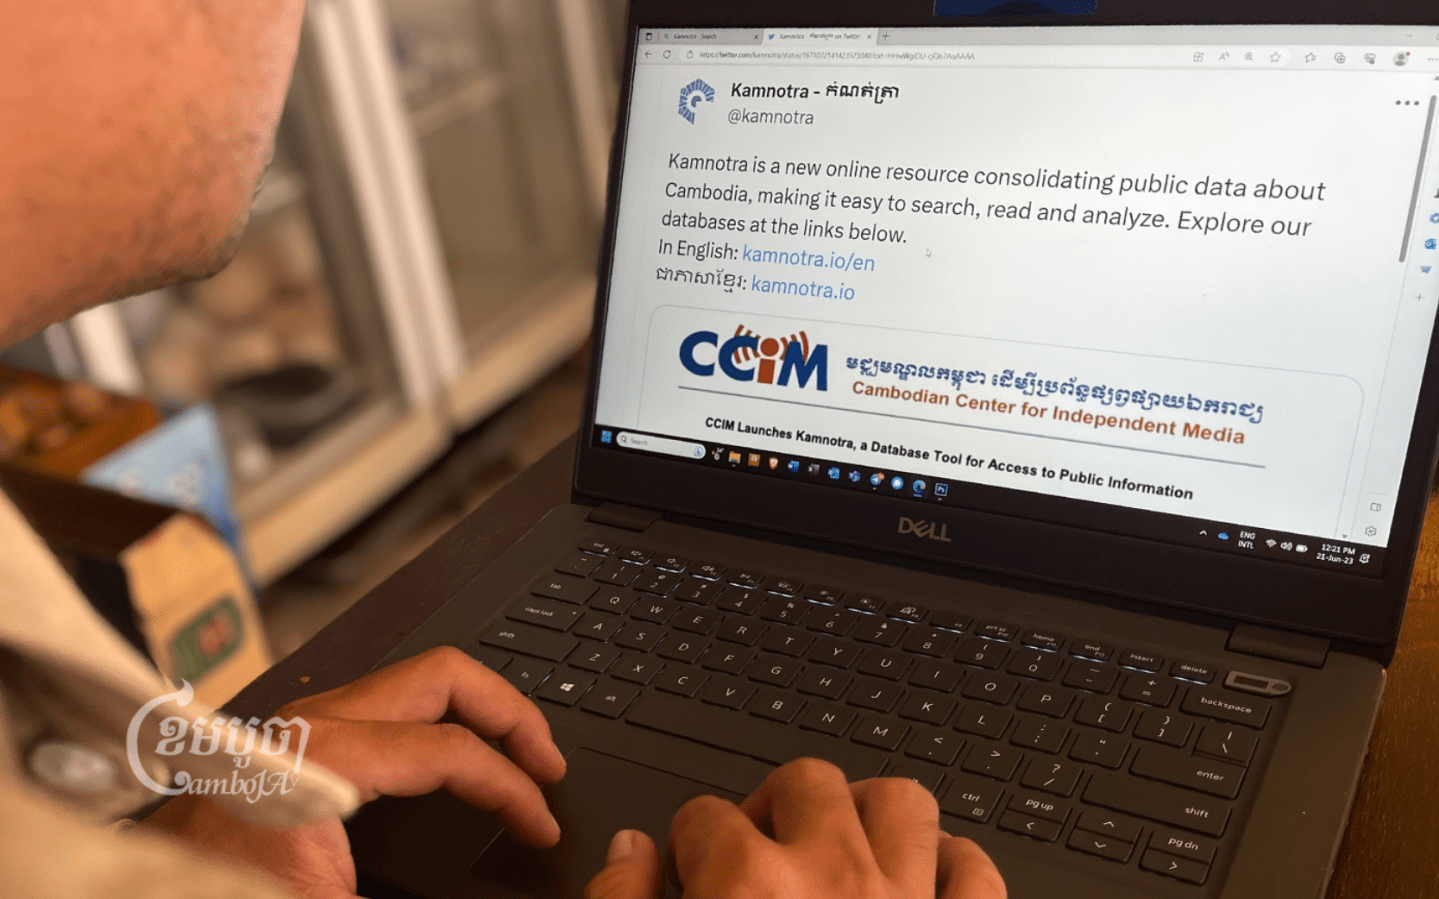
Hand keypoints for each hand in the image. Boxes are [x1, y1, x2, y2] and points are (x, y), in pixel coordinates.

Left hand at [143, 646, 565, 898]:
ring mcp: (306, 723)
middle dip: (513, 714)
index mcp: (327, 754)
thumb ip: (418, 882)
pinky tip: (456, 762)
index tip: (541, 828)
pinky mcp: (300, 739)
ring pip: (421, 680)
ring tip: (516, 755)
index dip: (514, 789)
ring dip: (478, 711)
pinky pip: (395, 705)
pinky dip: (443, 723)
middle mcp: (316, 721)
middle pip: (446, 675)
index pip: (453, 748)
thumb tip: (482, 885)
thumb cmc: (215, 892)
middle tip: (548, 764)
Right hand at [585, 758, 1005, 898]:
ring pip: (900, 804)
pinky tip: (924, 881)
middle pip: (804, 782)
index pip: (704, 818)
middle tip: (764, 855)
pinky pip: (976, 873)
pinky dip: (954, 867)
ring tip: (841, 849)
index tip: (692, 871)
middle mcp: (832, 882)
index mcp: (748, 888)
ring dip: (869, 819)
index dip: (692, 845)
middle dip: (777, 810)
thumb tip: (629, 852)